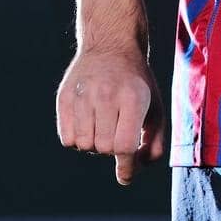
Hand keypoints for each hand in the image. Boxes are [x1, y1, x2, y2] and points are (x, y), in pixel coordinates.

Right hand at [56, 47, 165, 185]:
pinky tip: (86, 125)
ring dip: (93, 145)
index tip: (125, 174)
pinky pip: (66, 138)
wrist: (111, 46)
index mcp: (133, 98)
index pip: (124, 146)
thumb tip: (130, 173)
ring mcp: (82, 95)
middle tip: (115, 133)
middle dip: (111, 150)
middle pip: (103, 148)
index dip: (126, 165)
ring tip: (101, 127)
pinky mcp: (64, 97)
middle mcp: (105, 95)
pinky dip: (76, 140)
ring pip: (83, 145)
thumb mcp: (156, 110)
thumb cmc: (137, 85)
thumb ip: (154, 145)